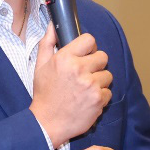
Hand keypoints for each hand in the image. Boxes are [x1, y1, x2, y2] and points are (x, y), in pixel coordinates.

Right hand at [31, 23, 111, 146]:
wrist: (47, 123)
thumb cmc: (44, 94)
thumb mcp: (40, 66)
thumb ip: (47, 43)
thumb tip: (53, 25)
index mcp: (65, 58)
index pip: (89, 40)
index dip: (89, 48)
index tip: (86, 55)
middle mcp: (79, 69)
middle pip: (103, 56)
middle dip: (96, 65)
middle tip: (85, 75)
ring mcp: (91, 85)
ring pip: (108, 75)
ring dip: (99, 82)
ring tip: (85, 89)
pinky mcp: (98, 100)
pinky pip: (109, 92)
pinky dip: (101, 97)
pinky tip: (88, 101)